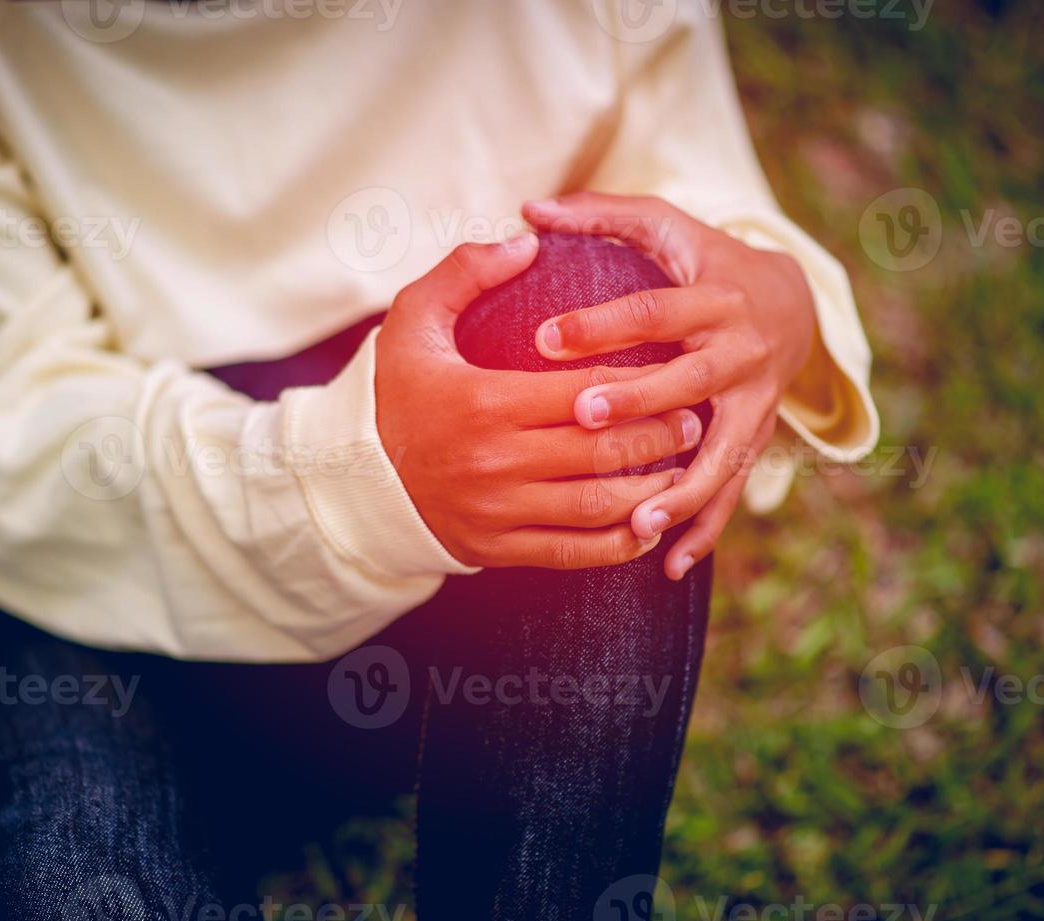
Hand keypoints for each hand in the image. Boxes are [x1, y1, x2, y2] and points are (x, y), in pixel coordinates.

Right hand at [375, 234, 702, 569]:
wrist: (353, 478)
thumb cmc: (393, 392)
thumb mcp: (412, 320)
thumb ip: (465, 271)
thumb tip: (527, 243)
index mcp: (484, 402)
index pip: (583, 394)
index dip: (636, 386)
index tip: (670, 374)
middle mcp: (495, 461)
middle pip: (599, 450)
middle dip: (657, 437)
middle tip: (690, 421)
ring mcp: (497, 511)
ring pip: (595, 506)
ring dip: (649, 490)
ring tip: (680, 470)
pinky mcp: (496, 548)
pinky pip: (571, 553)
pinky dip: (618, 545)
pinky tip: (647, 526)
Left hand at [523, 193, 817, 579]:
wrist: (793, 302)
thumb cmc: (707, 261)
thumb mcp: (666, 226)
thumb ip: (600, 213)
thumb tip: (527, 207)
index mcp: (711, 297)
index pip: (650, 310)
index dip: (598, 324)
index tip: (542, 337)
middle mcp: (739, 351)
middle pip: (686, 381)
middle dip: (637, 403)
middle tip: (582, 418)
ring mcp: (753, 402)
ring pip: (720, 451)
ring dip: (682, 488)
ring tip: (639, 519)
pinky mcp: (757, 439)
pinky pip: (732, 491)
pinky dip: (704, 529)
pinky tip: (668, 564)